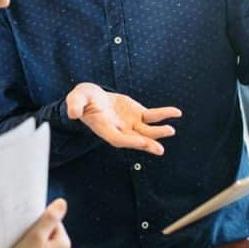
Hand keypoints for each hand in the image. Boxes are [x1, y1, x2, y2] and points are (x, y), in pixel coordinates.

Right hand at [66, 83, 181, 155]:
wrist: (92, 98)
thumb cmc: (83, 99)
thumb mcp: (77, 98)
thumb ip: (75, 104)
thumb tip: (72, 112)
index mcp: (104, 128)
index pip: (117, 138)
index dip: (129, 140)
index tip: (140, 141)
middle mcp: (119, 129)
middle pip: (134, 139)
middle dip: (147, 143)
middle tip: (159, 149)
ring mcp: (130, 123)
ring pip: (146, 131)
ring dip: (158, 132)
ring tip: (170, 131)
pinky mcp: (137, 115)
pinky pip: (153, 116)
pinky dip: (164, 114)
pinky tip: (176, 113)